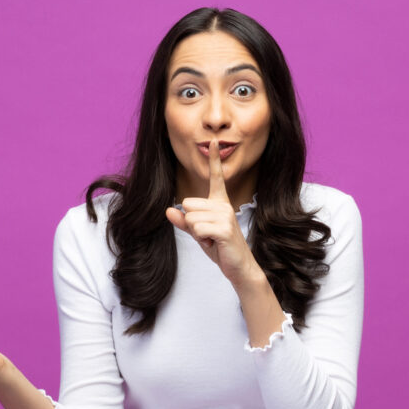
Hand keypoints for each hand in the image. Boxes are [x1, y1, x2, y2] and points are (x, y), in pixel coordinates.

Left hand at [165, 141, 260, 286]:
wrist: (239, 267)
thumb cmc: (220, 248)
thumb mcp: (199, 234)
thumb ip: (184, 222)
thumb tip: (169, 210)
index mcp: (219, 202)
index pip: (215, 177)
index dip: (215, 160)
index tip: (214, 141)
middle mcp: (224, 205)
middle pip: (187, 205)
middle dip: (191, 224)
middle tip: (208, 235)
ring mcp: (225, 215)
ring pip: (190, 218)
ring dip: (196, 234)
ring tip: (212, 240)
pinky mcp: (224, 228)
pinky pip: (197, 229)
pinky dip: (201, 240)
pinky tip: (215, 244)